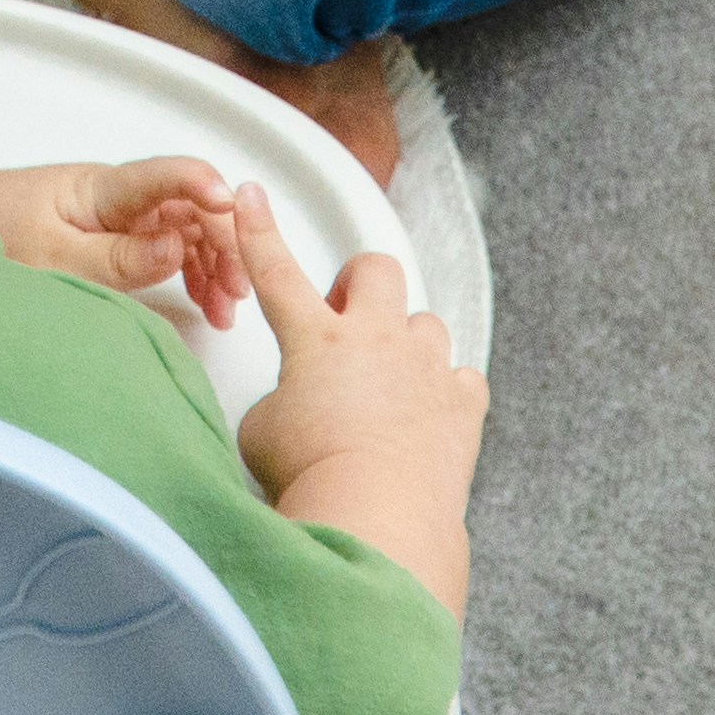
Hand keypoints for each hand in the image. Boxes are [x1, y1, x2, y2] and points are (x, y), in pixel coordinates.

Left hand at [0, 156, 242, 325]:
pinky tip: (207, 303)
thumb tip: (179, 247)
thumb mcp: (55, 257)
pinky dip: (196, 272)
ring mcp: (128, 214)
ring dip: (216, 263)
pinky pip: (174, 246)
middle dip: (224, 243)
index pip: (167, 175)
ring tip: (226, 311)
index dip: (205, 187)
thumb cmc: (3, 232)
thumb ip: (117, 257)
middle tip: (236, 294)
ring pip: (190, 229)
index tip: (236, 213)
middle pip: (192, 208)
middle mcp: (124, 194)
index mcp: (105, 189)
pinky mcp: (125, 233)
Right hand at [229, 186, 485, 508]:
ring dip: (408, 344)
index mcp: (314, 340)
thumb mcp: (262, 431)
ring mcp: (425, 369)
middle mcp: (374, 341)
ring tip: (391, 386)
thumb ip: (280, 400)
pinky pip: (464, 377)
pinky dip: (448, 390)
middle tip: (347, 326)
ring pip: (426, 322)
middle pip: (375, 270)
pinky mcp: (463, 405)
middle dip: (360, 284)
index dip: (258, 229)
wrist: (380, 518)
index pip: (275, 270)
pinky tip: (429, 416)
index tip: (250, 197)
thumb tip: (299, 407)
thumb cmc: (312, 477)